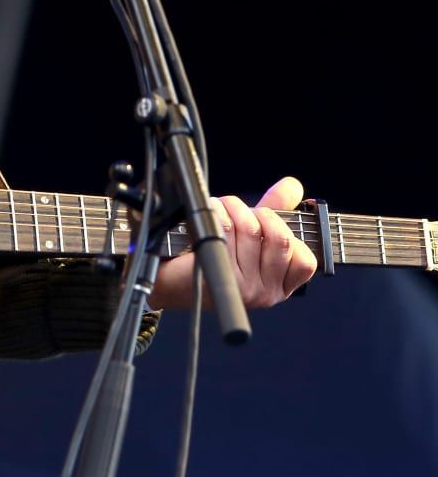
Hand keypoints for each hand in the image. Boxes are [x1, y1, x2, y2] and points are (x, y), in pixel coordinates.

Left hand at [148, 176, 317, 309]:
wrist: (170, 276)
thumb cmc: (213, 252)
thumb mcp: (251, 232)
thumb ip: (276, 209)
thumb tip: (293, 185)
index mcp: (280, 284)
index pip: (305, 260)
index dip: (286, 230)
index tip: (264, 222)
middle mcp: (266, 291)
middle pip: (279, 237)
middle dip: (258, 212)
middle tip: (240, 212)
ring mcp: (245, 287)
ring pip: (251, 229)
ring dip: (232, 207)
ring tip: (220, 209)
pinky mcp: (221, 276)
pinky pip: (227, 230)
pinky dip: (217, 211)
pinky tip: (211, 214)